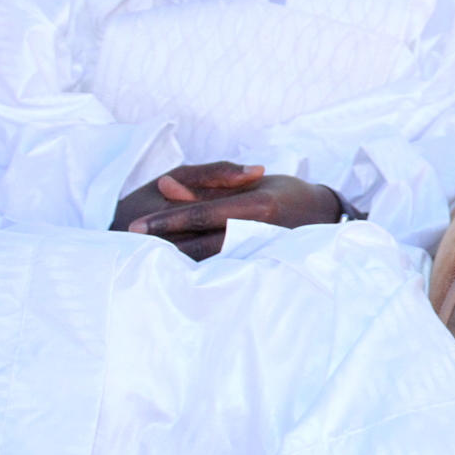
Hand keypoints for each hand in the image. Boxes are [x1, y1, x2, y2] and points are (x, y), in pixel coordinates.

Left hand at [112, 161, 343, 260]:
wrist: (327, 218)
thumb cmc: (287, 194)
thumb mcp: (250, 182)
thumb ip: (208, 185)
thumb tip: (164, 187)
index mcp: (255, 206)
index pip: (201, 215)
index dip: (167, 221)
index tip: (137, 226)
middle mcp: (257, 232)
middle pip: (198, 245)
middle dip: (162, 248)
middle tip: (127, 248)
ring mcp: (259, 253)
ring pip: (207, 262)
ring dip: (174, 263)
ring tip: (140, 262)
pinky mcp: (259, 267)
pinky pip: (221, 271)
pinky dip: (195, 271)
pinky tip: (173, 272)